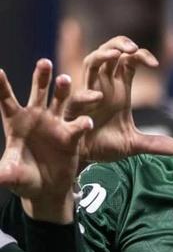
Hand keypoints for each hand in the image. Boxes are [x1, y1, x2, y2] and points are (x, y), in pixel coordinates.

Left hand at [0, 59, 93, 222]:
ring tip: (64, 80)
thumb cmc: (23, 179)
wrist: (47, 189)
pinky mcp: (72, 135)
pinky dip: (82, 123)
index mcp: (16, 122)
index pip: (6, 100)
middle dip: (41, 77)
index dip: (2, 86)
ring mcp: (56, 124)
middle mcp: (37, 118)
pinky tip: (85, 123)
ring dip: (63, 90)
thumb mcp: (9, 175)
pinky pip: (79, 125)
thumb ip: (3, 172)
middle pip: (39, 93)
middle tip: (44, 62)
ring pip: (61, 101)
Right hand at [66, 36, 172, 161]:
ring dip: (101, 56)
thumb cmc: (106, 146)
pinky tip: (98, 96)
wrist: (85, 161)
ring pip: (90, 64)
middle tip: (133, 47)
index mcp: (118, 88)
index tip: (155, 63)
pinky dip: (85, 95)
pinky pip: (76, 97)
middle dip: (119, 44)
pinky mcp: (74, 111)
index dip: (141, 55)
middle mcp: (103, 86)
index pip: (129, 61)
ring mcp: (88, 95)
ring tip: (116, 54)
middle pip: (108, 52)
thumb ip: (156, 143)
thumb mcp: (134, 144)